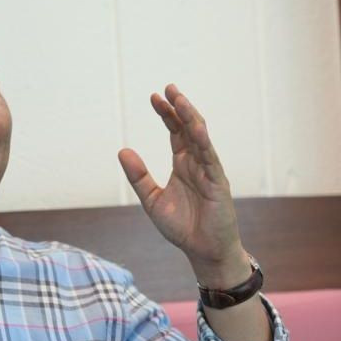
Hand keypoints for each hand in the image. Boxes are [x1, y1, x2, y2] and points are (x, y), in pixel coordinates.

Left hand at [118, 84, 246, 285]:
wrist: (203, 251)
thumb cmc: (182, 227)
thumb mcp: (151, 199)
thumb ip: (138, 176)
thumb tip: (122, 151)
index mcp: (183, 164)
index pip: (175, 132)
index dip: (167, 114)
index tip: (154, 97)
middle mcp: (197, 163)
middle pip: (189, 128)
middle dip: (179, 108)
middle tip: (168, 88)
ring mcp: (210, 171)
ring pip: (201, 138)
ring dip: (191, 118)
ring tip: (180, 99)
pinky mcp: (218, 184)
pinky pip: (211, 159)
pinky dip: (203, 142)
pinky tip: (195, 127)